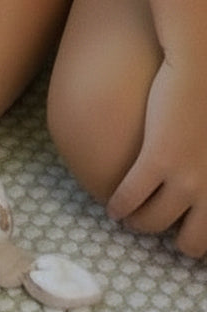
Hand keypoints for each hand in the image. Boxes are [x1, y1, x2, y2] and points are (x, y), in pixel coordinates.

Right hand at [108, 57, 206, 256]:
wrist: (201, 69)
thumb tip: (200, 174)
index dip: (197, 239)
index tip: (183, 229)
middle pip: (190, 242)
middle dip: (173, 240)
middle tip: (159, 224)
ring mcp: (186, 178)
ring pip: (154, 222)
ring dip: (139, 224)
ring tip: (129, 217)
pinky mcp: (158, 160)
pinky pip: (131, 195)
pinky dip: (119, 206)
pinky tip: (112, 207)